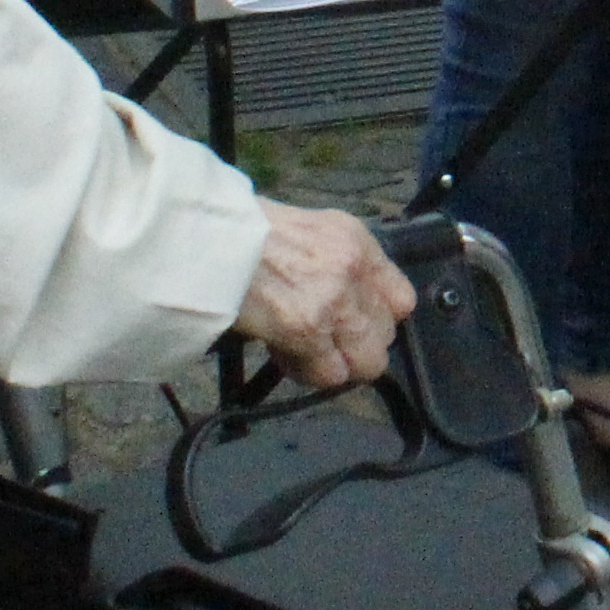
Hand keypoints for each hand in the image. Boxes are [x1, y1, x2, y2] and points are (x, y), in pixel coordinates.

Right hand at [235, 203, 413, 391]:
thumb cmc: (245, 234)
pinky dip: (306, 373)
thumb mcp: (311, 233)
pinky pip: (328, 375)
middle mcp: (353, 270)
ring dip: (336, 365)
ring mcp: (334, 302)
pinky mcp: (306, 330)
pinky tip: (284, 355)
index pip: (402, 300)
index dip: (380, 320)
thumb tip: (351, 306)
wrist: (207, 239)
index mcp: (357, 242)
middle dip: (358, 347)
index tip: (358, 326)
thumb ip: (339, 266)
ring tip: (306, 353)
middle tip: (328, 343)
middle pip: (386, 336)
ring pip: (365, 363)